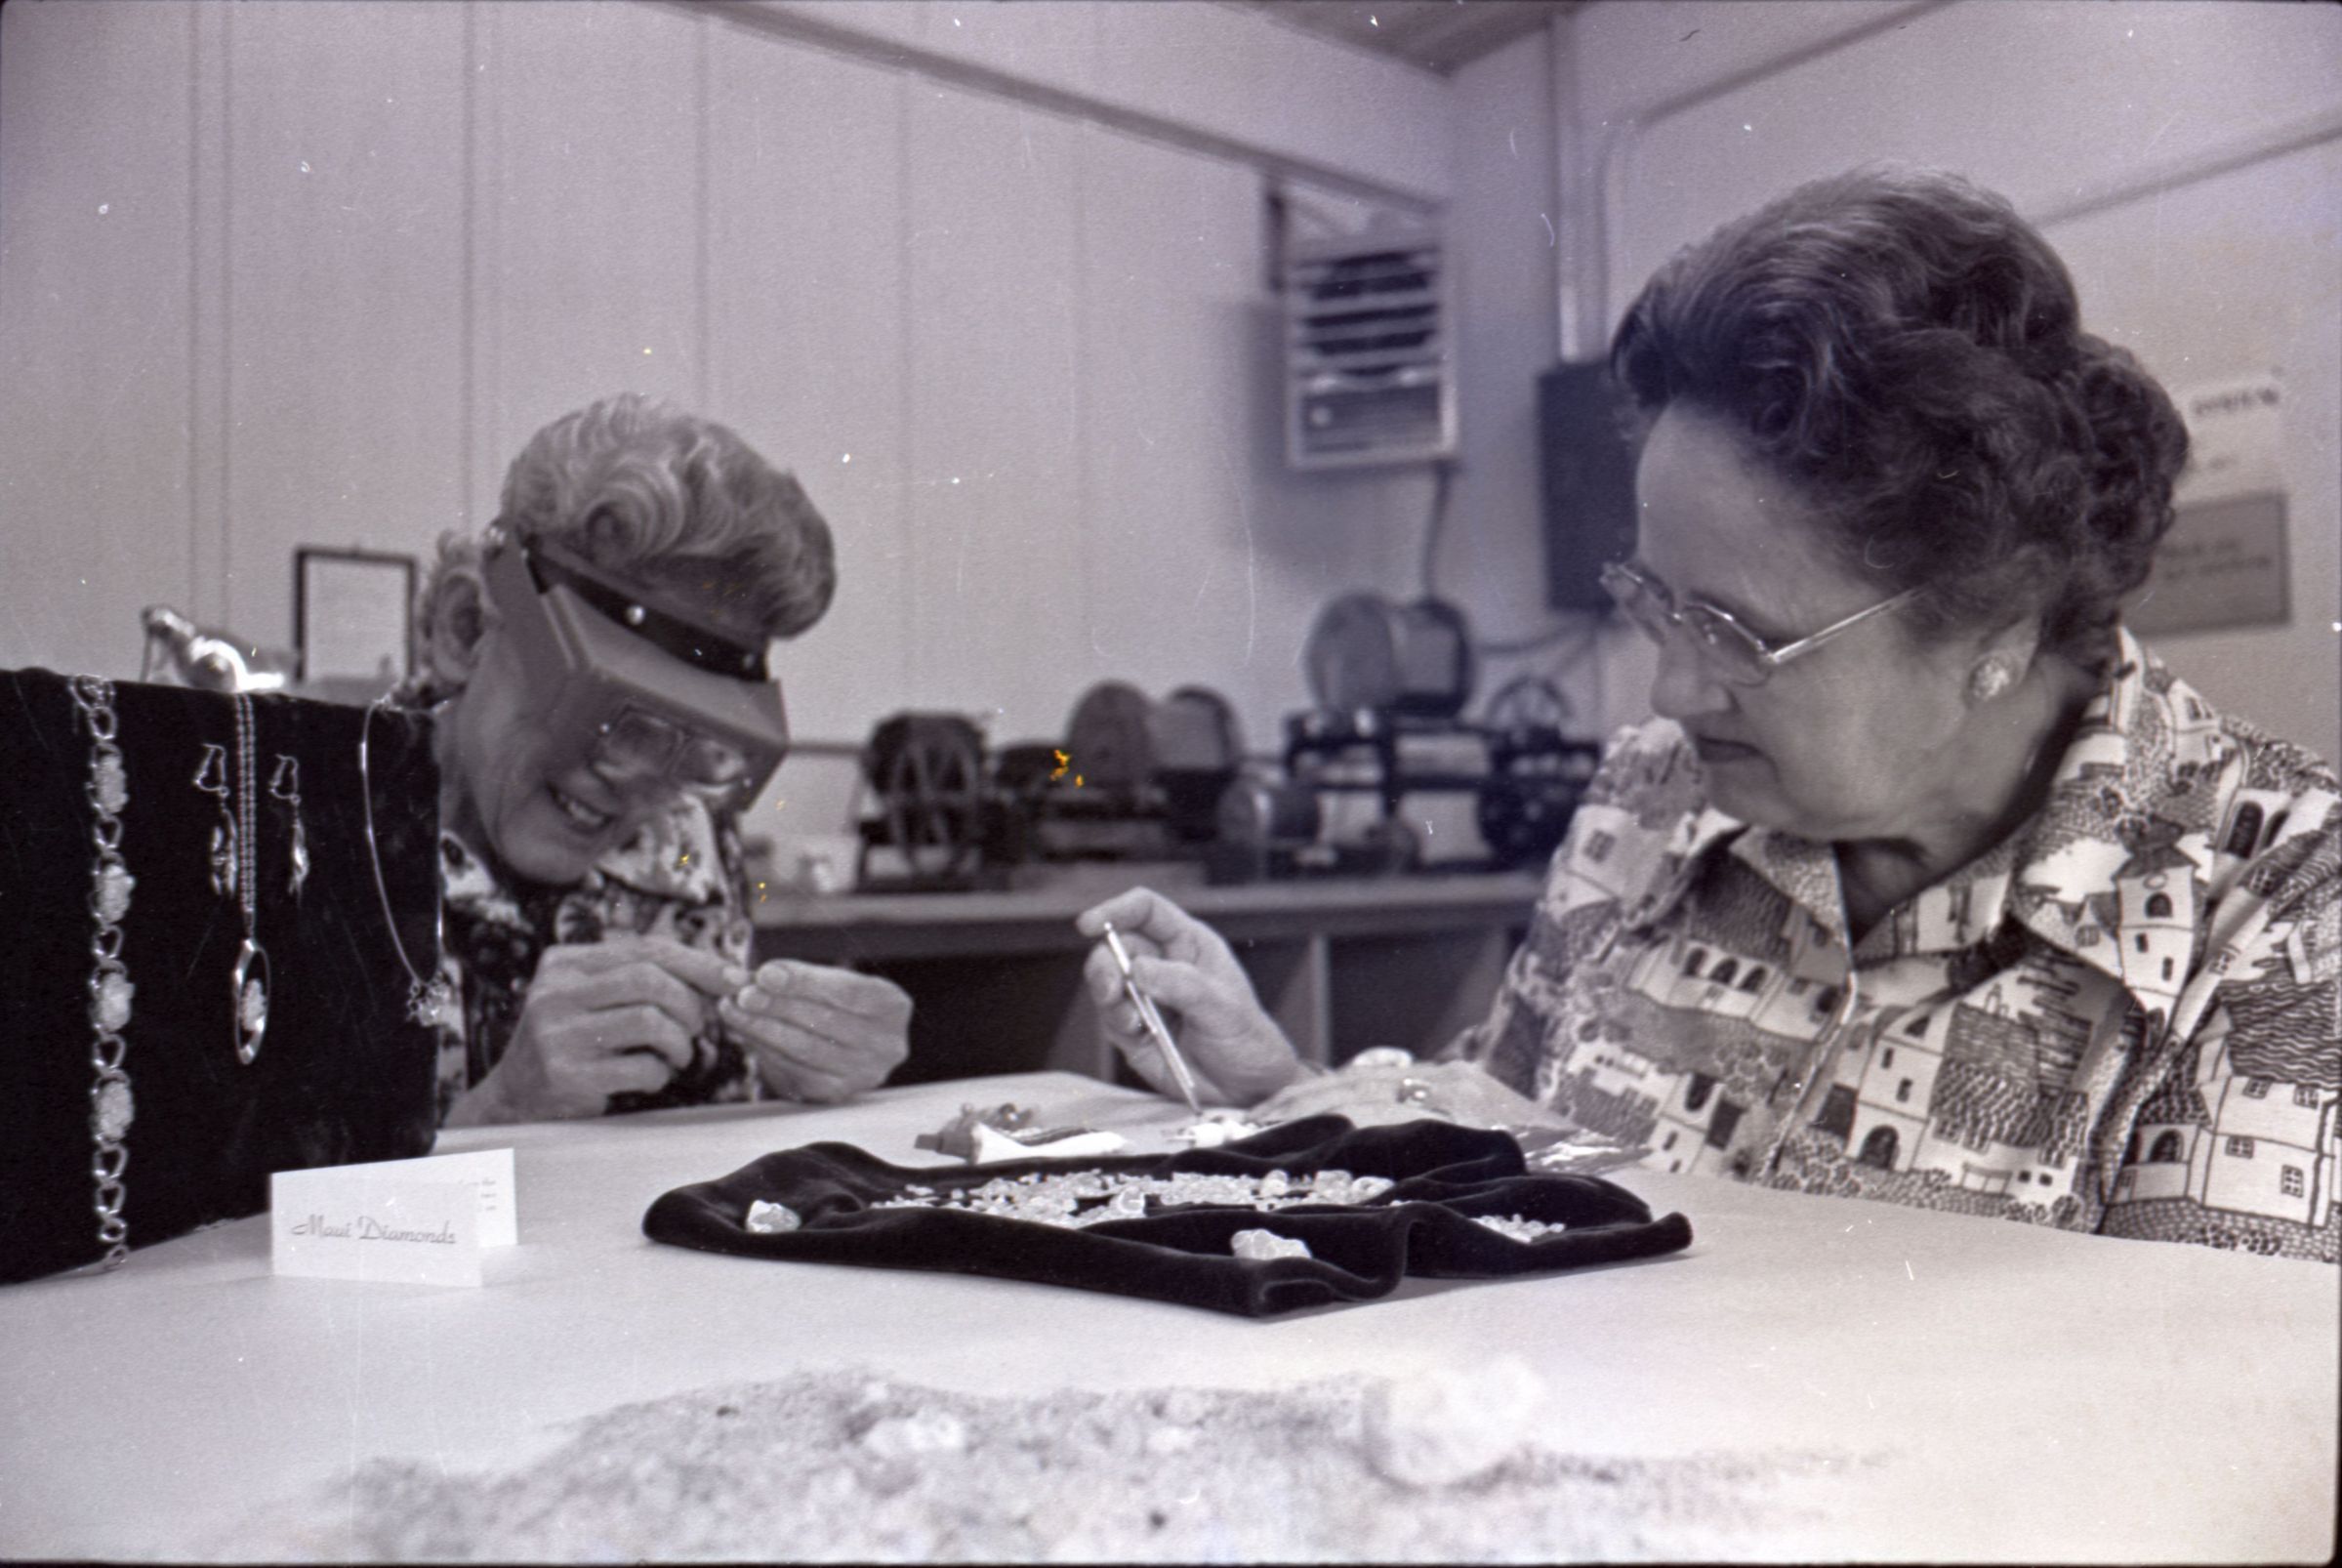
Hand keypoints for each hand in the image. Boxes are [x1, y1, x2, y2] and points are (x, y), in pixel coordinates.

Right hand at [447, 935, 727, 1125]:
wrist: (513, 1097)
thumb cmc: (573, 1042)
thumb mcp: (591, 997)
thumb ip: (639, 977)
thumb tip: (721, 972)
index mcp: (564, 964)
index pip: (645, 949)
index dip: (698, 963)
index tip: (734, 978)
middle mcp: (555, 994)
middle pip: (650, 980)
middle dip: (691, 1003)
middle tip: (699, 1025)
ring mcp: (558, 1036)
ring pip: (650, 1021)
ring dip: (681, 1041)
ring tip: (678, 1053)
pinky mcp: (567, 1077)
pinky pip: (642, 1068)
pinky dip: (661, 1074)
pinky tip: (652, 1076)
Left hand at [720, 960, 911, 1103]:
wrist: (846, 1042)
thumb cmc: (834, 1003)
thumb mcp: (824, 981)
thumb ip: (790, 976)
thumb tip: (738, 976)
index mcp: (893, 1006)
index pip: (846, 991)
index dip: (803, 982)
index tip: (764, 974)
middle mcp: (887, 1044)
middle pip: (824, 1021)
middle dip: (777, 1005)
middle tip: (741, 994)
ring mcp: (864, 1073)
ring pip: (806, 1049)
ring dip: (763, 1028)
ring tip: (732, 1010)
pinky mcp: (836, 1093)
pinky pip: (795, 1071)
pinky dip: (766, 1050)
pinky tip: (746, 1033)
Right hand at [1074, 887, 1303, 1107]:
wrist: (1244, 1090)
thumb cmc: (1246, 1040)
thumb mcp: (1222, 1008)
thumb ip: (1182, 985)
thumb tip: (1138, 970)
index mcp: (1189, 945)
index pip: (1147, 911)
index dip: (1117, 909)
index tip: (1090, 924)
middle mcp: (1162, 964)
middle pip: (1116, 946)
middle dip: (1106, 965)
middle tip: (1111, 990)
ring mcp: (1145, 996)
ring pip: (1106, 981)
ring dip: (1109, 998)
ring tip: (1134, 1022)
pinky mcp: (1132, 1029)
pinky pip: (1109, 1016)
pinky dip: (1117, 1023)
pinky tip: (1140, 1036)